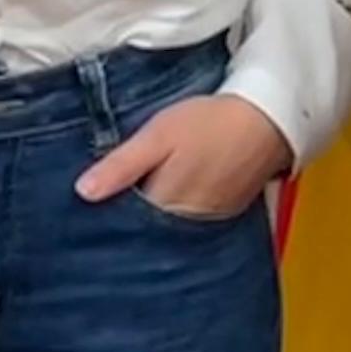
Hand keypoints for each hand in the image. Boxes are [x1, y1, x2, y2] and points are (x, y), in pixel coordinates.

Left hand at [78, 92, 295, 219]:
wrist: (266, 119)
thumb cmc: (210, 123)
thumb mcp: (158, 134)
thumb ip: (122, 165)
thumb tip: (84, 192)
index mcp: (163, 205)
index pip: (121, 224)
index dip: (103, 214)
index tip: (85, 205)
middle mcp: (184, 223)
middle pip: (142, 232)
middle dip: (124, 220)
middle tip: (108, 199)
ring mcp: (205, 222)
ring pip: (165, 230)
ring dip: (150, 219)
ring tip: (137, 195)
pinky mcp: (222, 214)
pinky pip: (188, 223)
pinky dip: (175, 214)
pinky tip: (170, 194)